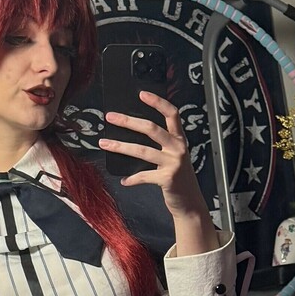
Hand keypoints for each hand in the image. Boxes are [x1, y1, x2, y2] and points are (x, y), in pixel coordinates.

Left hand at [100, 94, 209, 217]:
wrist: (189, 201)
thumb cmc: (177, 176)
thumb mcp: (173, 155)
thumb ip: (160, 143)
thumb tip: (132, 130)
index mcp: (179, 139)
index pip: (172, 114)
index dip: (158, 102)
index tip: (142, 94)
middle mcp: (178, 148)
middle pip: (151, 129)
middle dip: (128, 121)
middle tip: (110, 117)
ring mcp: (173, 163)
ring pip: (142, 150)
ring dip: (120, 146)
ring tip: (105, 143)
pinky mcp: (167, 179)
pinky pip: (144, 176)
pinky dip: (132, 178)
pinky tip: (123, 180)